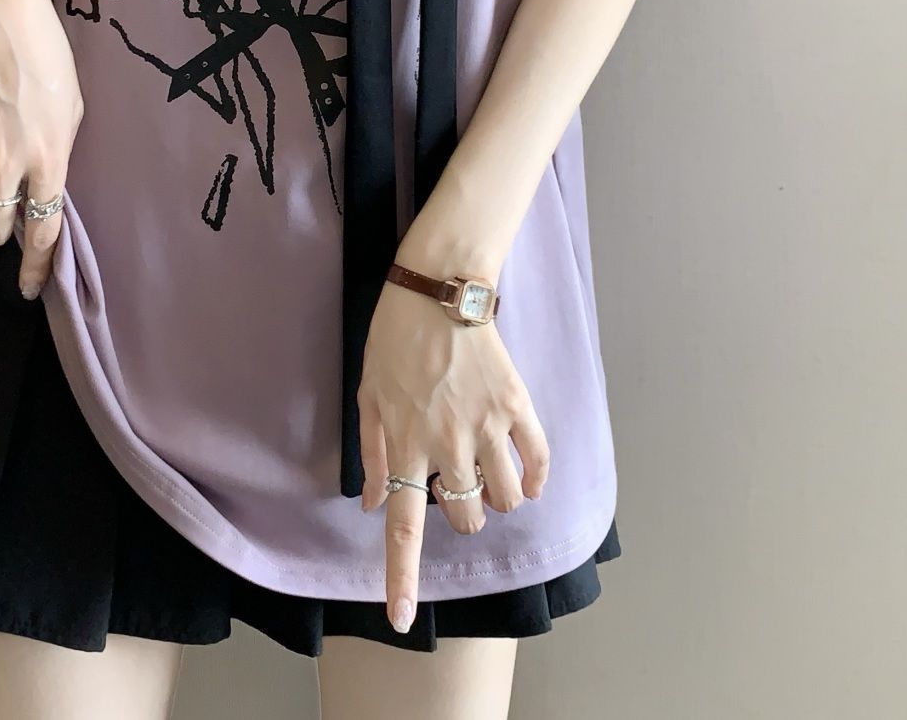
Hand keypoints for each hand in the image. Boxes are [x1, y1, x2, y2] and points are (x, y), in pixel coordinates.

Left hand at [356, 280, 549, 631]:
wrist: (439, 286)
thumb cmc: (394, 337)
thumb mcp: (368, 394)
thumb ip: (375, 452)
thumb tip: (376, 504)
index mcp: (406, 443)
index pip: (404, 525)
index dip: (401, 577)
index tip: (400, 620)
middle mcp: (449, 442)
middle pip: (467, 518)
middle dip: (463, 514)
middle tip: (455, 482)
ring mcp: (487, 425)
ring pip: (506, 499)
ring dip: (498, 498)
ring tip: (485, 469)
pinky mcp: (518, 404)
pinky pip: (538, 462)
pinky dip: (535, 478)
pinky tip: (525, 472)